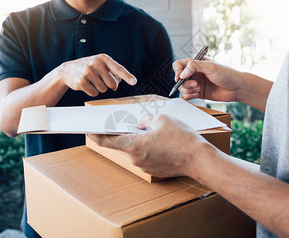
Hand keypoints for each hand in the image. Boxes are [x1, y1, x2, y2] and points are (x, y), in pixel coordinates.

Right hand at [59, 54, 136, 96]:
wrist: (68, 70)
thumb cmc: (89, 68)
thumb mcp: (100, 65)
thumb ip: (112, 72)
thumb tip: (119, 82)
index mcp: (103, 58)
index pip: (118, 69)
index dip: (127, 76)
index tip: (134, 82)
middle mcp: (96, 63)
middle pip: (112, 84)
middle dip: (108, 85)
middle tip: (99, 80)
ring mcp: (88, 72)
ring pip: (103, 90)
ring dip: (99, 88)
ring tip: (91, 81)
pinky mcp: (81, 81)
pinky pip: (94, 93)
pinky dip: (92, 92)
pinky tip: (86, 85)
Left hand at [89, 114, 208, 177]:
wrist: (199, 160)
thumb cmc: (182, 138)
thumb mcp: (161, 119)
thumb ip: (144, 119)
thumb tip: (140, 123)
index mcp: (133, 145)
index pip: (105, 140)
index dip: (95, 133)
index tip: (89, 129)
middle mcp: (135, 158)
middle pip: (124, 143)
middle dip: (128, 132)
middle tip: (136, 122)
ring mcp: (145, 166)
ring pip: (137, 149)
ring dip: (141, 140)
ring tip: (159, 131)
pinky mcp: (154, 170)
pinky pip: (147, 155)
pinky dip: (150, 147)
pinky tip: (164, 141)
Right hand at [172, 58, 241, 101]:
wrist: (237, 88)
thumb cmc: (227, 74)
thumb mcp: (210, 67)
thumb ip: (194, 66)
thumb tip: (181, 74)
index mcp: (196, 63)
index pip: (179, 65)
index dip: (177, 71)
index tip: (179, 77)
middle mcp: (195, 73)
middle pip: (179, 78)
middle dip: (185, 82)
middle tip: (196, 84)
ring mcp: (196, 83)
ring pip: (182, 87)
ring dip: (188, 89)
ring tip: (199, 89)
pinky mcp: (198, 93)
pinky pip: (187, 95)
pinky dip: (190, 95)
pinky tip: (198, 94)